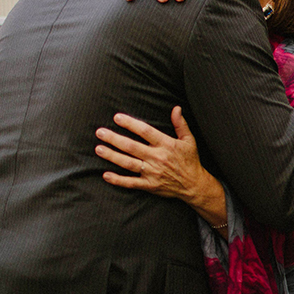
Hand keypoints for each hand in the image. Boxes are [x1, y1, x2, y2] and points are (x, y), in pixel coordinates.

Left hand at [95, 107, 217, 210]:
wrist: (194, 185)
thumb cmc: (190, 160)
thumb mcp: (189, 140)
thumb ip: (180, 124)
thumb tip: (176, 108)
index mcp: (166, 144)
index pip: (145, 131)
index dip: (130, 124)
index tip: (117, 117)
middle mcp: (158, 158)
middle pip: (131, 146)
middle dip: (114, 139)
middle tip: (100, 132)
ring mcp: (152, 172)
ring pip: (128, 163)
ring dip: (112, 156)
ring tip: (99, 149)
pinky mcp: (150, 185)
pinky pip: (131, 183)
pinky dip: (118, 180)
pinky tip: (105, 175)